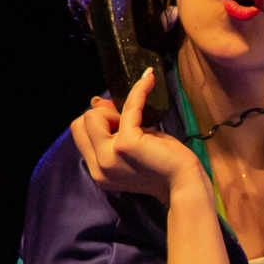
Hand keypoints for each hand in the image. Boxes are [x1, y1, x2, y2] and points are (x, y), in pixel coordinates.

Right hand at [69, 68, 206, 203]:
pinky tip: (149, 80)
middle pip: (80, 123)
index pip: (79, 133)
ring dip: (112, 112)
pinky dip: (138, 91)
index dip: (98, 122)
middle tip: (126, 122)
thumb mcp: (131, 144)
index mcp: (98, 170)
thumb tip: (96, 102)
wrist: (184, 183)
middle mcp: (99, 167)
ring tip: (136, 122)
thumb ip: (112, 128)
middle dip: (101, 116)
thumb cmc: (162, 166)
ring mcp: (109, 157)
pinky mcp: (126, 144)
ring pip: (92, 116)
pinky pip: (128, 108)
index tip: (118, 122)